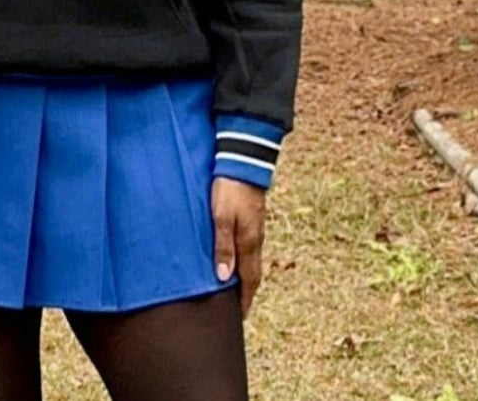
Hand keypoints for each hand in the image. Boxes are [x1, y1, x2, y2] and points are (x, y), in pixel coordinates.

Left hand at [212, 176, 266, 319]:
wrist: (244, 160)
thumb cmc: (229, 188)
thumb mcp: (221, 217)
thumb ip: (222, 247)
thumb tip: (223, 278)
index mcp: (249, 242)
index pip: (249, 279)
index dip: (244, 299)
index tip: (239, 317)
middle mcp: (255, 238)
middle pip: (253, 272)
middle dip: (246, 291)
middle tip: (237, 308)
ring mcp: (255, 227)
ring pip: (251, 258)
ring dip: (244, 274)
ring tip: (233, 287)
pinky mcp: (252, 217)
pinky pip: (249, 245)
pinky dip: (243, 258)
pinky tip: (234, 257)